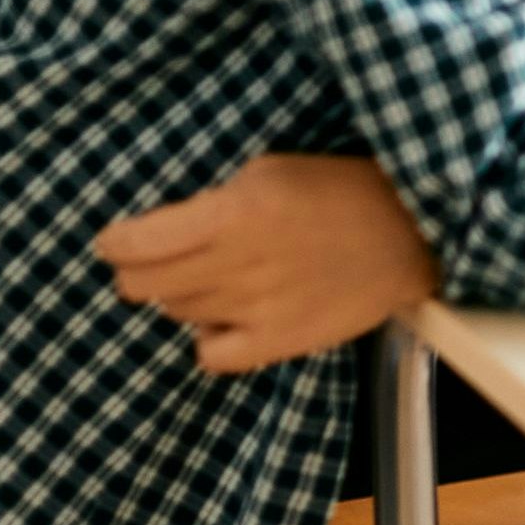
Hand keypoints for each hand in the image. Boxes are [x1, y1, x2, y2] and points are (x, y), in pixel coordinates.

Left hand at [94, 153, 437, 374]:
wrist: (412, 233)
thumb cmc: (344, 189)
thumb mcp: (272, 169)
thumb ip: (215, 201)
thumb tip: (166, 230)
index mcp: (235, 213)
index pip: (138, 243)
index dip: (114, 242)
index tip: (112, 240)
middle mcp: (239, 265)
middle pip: (146, 285)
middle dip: (137, 271)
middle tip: (148, 260)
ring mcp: (258, 309)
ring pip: (177, 314)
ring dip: (178, 297)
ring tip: (206, 277)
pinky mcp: (279, 342)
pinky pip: (211, 356)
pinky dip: (207, 339)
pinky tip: (224, 318)